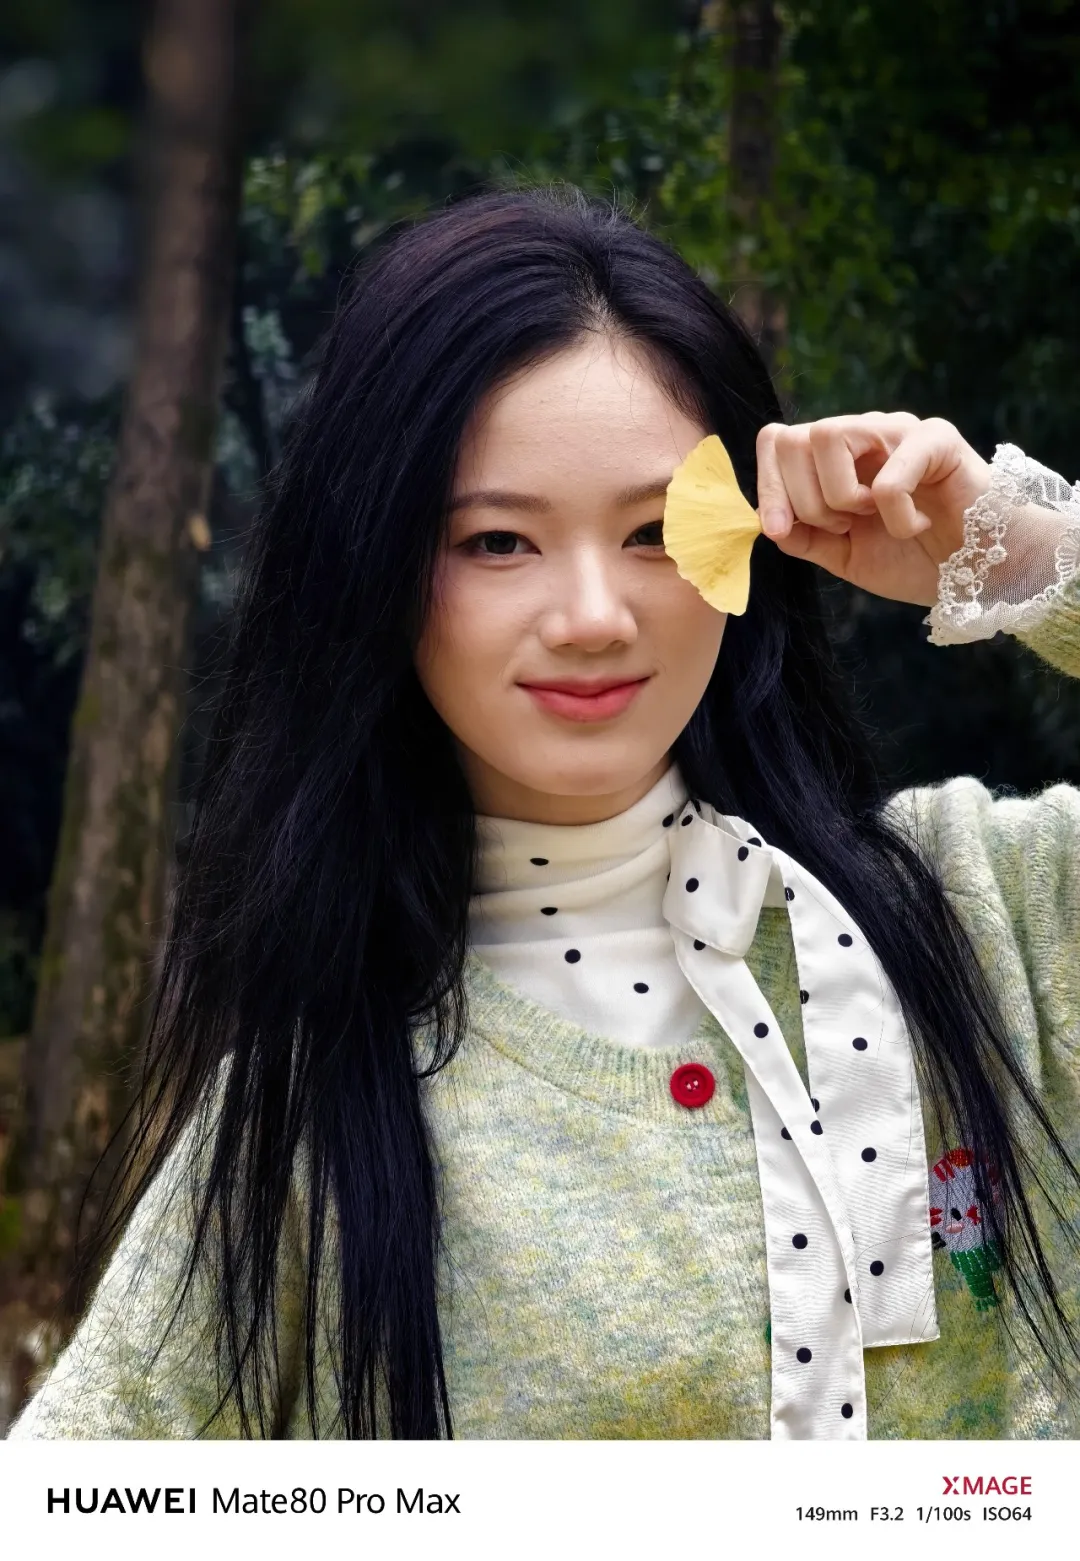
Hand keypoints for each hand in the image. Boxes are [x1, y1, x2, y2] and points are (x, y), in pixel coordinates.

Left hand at [755, 412, 991, 606]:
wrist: (975, 574)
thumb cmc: (914, 559)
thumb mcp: (843, 556)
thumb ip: (803, 537)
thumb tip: (765, 520)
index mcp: (835, 457)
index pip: (777, 441)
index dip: (768, 486)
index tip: (781, 530)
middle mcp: (862, 433)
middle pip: (794, 437)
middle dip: (805, 500)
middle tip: (844, 528)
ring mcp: (897, 430)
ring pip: (829, 436)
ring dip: (840, 496)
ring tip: (872, 520)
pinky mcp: (936, 439)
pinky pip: (887, 475)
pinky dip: (894, 516)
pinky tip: (917, 526)